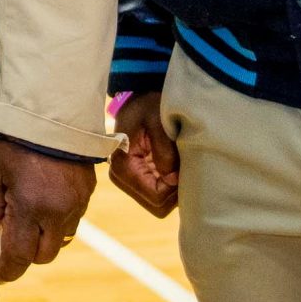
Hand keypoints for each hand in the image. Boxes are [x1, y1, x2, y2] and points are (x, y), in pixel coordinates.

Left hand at [0, 140, 94, 283]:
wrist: (53, 111)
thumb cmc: (15, 138)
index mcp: (30, 207)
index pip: (20, 254)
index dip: (9, 270)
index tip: (0, 276)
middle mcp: (57, 212)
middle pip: (44, 254)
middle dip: (27, 255)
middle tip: (13, 244)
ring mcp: (76, 203)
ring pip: (62, 239)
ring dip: (46, 239)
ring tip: (30, 222)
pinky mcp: (88, 192)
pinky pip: (74, 219)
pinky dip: (59, 221)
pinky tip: (47, 205)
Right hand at [107, 92, 177, 217]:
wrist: (141, 96)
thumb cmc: (149, 105)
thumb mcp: (158, 120)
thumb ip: (164, 150)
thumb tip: (171, 179)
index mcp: (122, 164)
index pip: (156, 196)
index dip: (174, 186)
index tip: (180, 164)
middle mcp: (120, 177)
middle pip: (157, 205)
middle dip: (174, 189)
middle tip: (180, 163)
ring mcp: (127, 180)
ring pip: (159, 203)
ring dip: (173, 186)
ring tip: (175, 160)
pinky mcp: (135, 179)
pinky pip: (158, 195)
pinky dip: (170, 184)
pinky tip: (171, 163)